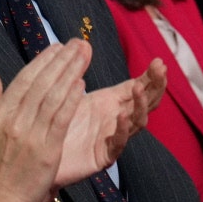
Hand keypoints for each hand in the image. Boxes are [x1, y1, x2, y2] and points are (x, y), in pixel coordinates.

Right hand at [0, 40, 91, 201]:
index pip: (24, 80)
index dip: (42, 61)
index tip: (57, 48)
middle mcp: (14, 120)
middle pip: (41, 83)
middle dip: (62, 61)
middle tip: (78, 44)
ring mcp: (30, 135)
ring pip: (53, 97)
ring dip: (71, 73)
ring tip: (84, 56)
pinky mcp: (47, 150)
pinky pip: (61, 119)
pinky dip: (71, 100)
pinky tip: (81, 85)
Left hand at [57, 56, 165, 186]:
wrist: (41, 154)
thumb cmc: (55, 122)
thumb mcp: (69, 93)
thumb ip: (77, 72)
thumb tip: (82, 44)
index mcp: (110, 102)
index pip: (137, 86)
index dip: (150, 76)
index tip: (159, 62)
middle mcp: (116, 119)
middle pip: (145, 102)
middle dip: (155, 85)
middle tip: (161, 69)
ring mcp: (113, 138)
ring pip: (137, 122)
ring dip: (140, 105)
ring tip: (138, 89)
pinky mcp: (103, 156)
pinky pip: (118, 143)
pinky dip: (122, 130)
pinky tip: (120, 116)